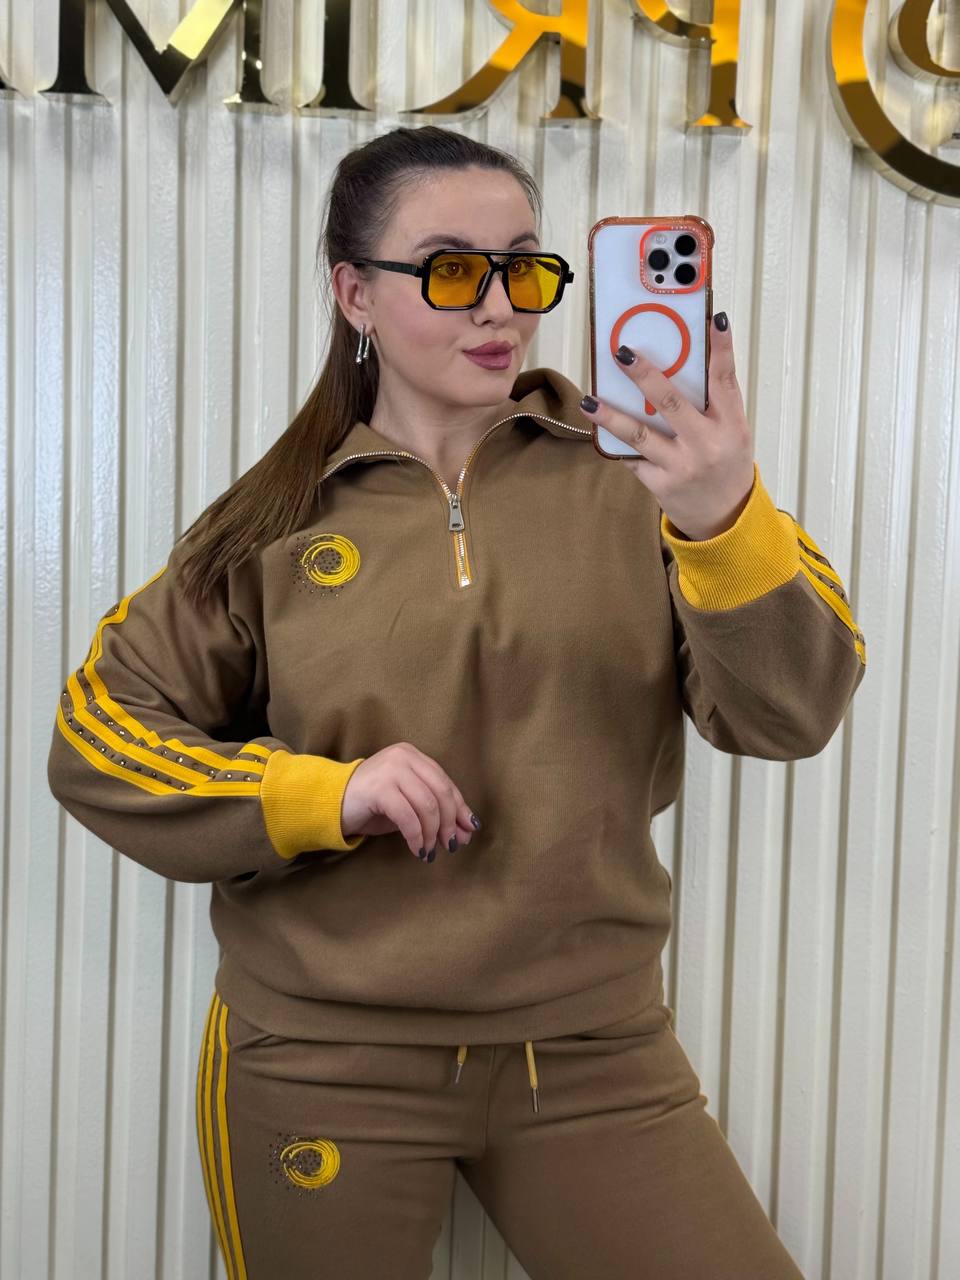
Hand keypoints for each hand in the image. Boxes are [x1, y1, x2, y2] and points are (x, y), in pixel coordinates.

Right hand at [340, 742, 480, 861]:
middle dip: (449, 823)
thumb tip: (467, 832)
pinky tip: (417, 849)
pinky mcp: (379, 788)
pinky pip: (407, 816)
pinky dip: (416, 836)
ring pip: (427, 805)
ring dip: (432, 833)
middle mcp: (404, 757)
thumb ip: (435, 813)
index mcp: (413, 756)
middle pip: (441, 793)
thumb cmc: (372, 805)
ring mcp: (391, 770)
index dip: (460, 809)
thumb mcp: (408, 805)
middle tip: (451, 845)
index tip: (468, 831)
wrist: (330, 803)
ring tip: (429, 850)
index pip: (445, 783)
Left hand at [579, 313, 756, 540]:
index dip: (721, 348)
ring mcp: (681, 466)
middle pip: (671, 402)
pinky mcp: (660, 484)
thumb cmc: (725, 465)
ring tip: (590, 399)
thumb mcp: (732, 433)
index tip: (714, 318)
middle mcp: (707, 444)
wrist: (724, 518)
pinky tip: (597, 426)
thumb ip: (711, 404)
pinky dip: (614, 442)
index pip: (725, 380)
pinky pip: (632, 458)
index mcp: (732, 426)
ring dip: (611, 415)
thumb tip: (678, 362)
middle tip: (623, 352)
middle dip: (645, 375)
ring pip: (639, 434)